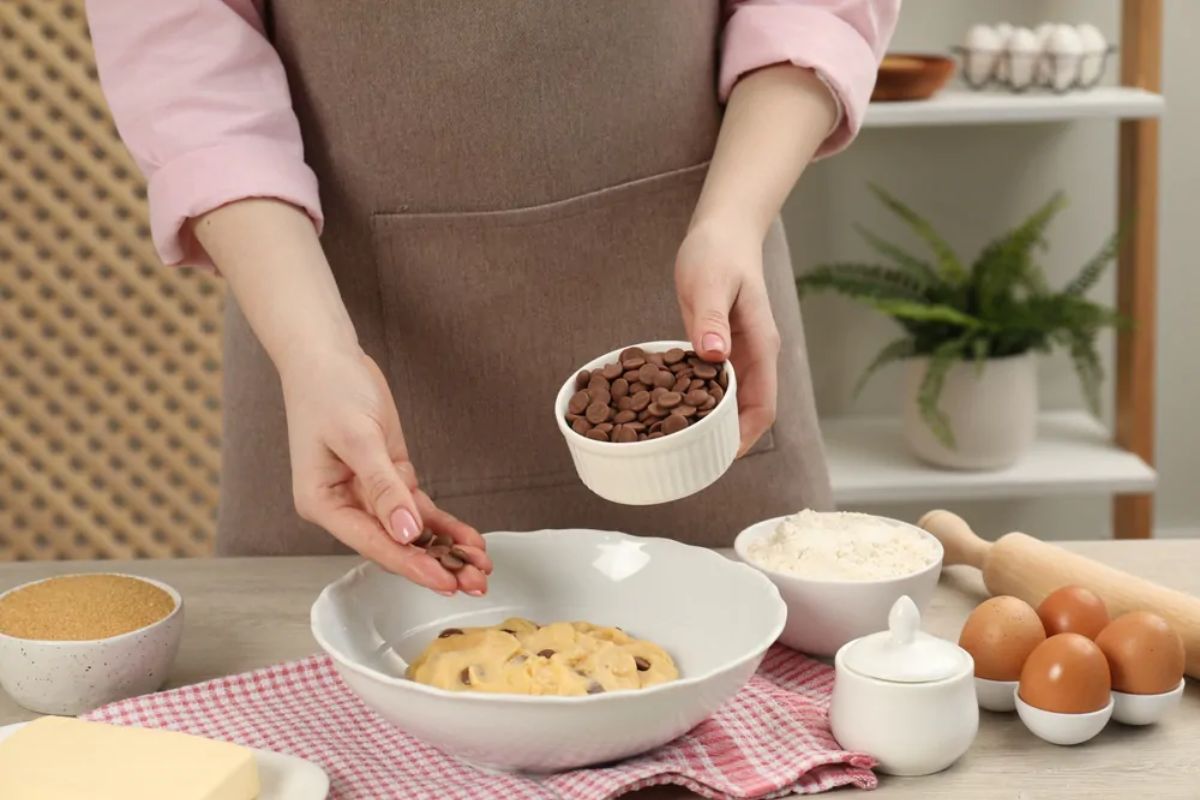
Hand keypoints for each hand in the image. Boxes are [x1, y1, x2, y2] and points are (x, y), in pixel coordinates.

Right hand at [280, 348, 491, 594]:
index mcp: (323, 503)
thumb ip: (384, 488)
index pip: (373, 543)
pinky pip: (419, 509)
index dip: (411, 564)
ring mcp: (368, 495)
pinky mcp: (390, 479)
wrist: (328, 356)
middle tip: (475, 583)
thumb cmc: (329, 390)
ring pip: (412, 532)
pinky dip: (444, 526)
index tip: (443, 581)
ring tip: (481, 569)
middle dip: (435, 565)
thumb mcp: (358, 438)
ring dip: (446, 550)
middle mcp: (345, 506)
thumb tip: (407, 532)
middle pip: (395, 545)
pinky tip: (469, 541)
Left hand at [675, 220, 780, 455]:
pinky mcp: (718, 348)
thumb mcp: (710, 281)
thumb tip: (714, 356)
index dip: (746, 436)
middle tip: (692, 463)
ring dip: (711, 424)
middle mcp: (753, 356)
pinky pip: (711, 385)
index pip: (763, 405)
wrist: (722, 230)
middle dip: (726, 440)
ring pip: (729, 401)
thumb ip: (711, 318)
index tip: (722, 458)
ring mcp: (736, 353)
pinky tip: (671, 413)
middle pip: (748, 411)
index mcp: (760, 346)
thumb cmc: (718, 251)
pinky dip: (696, 402)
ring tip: (681, 447)